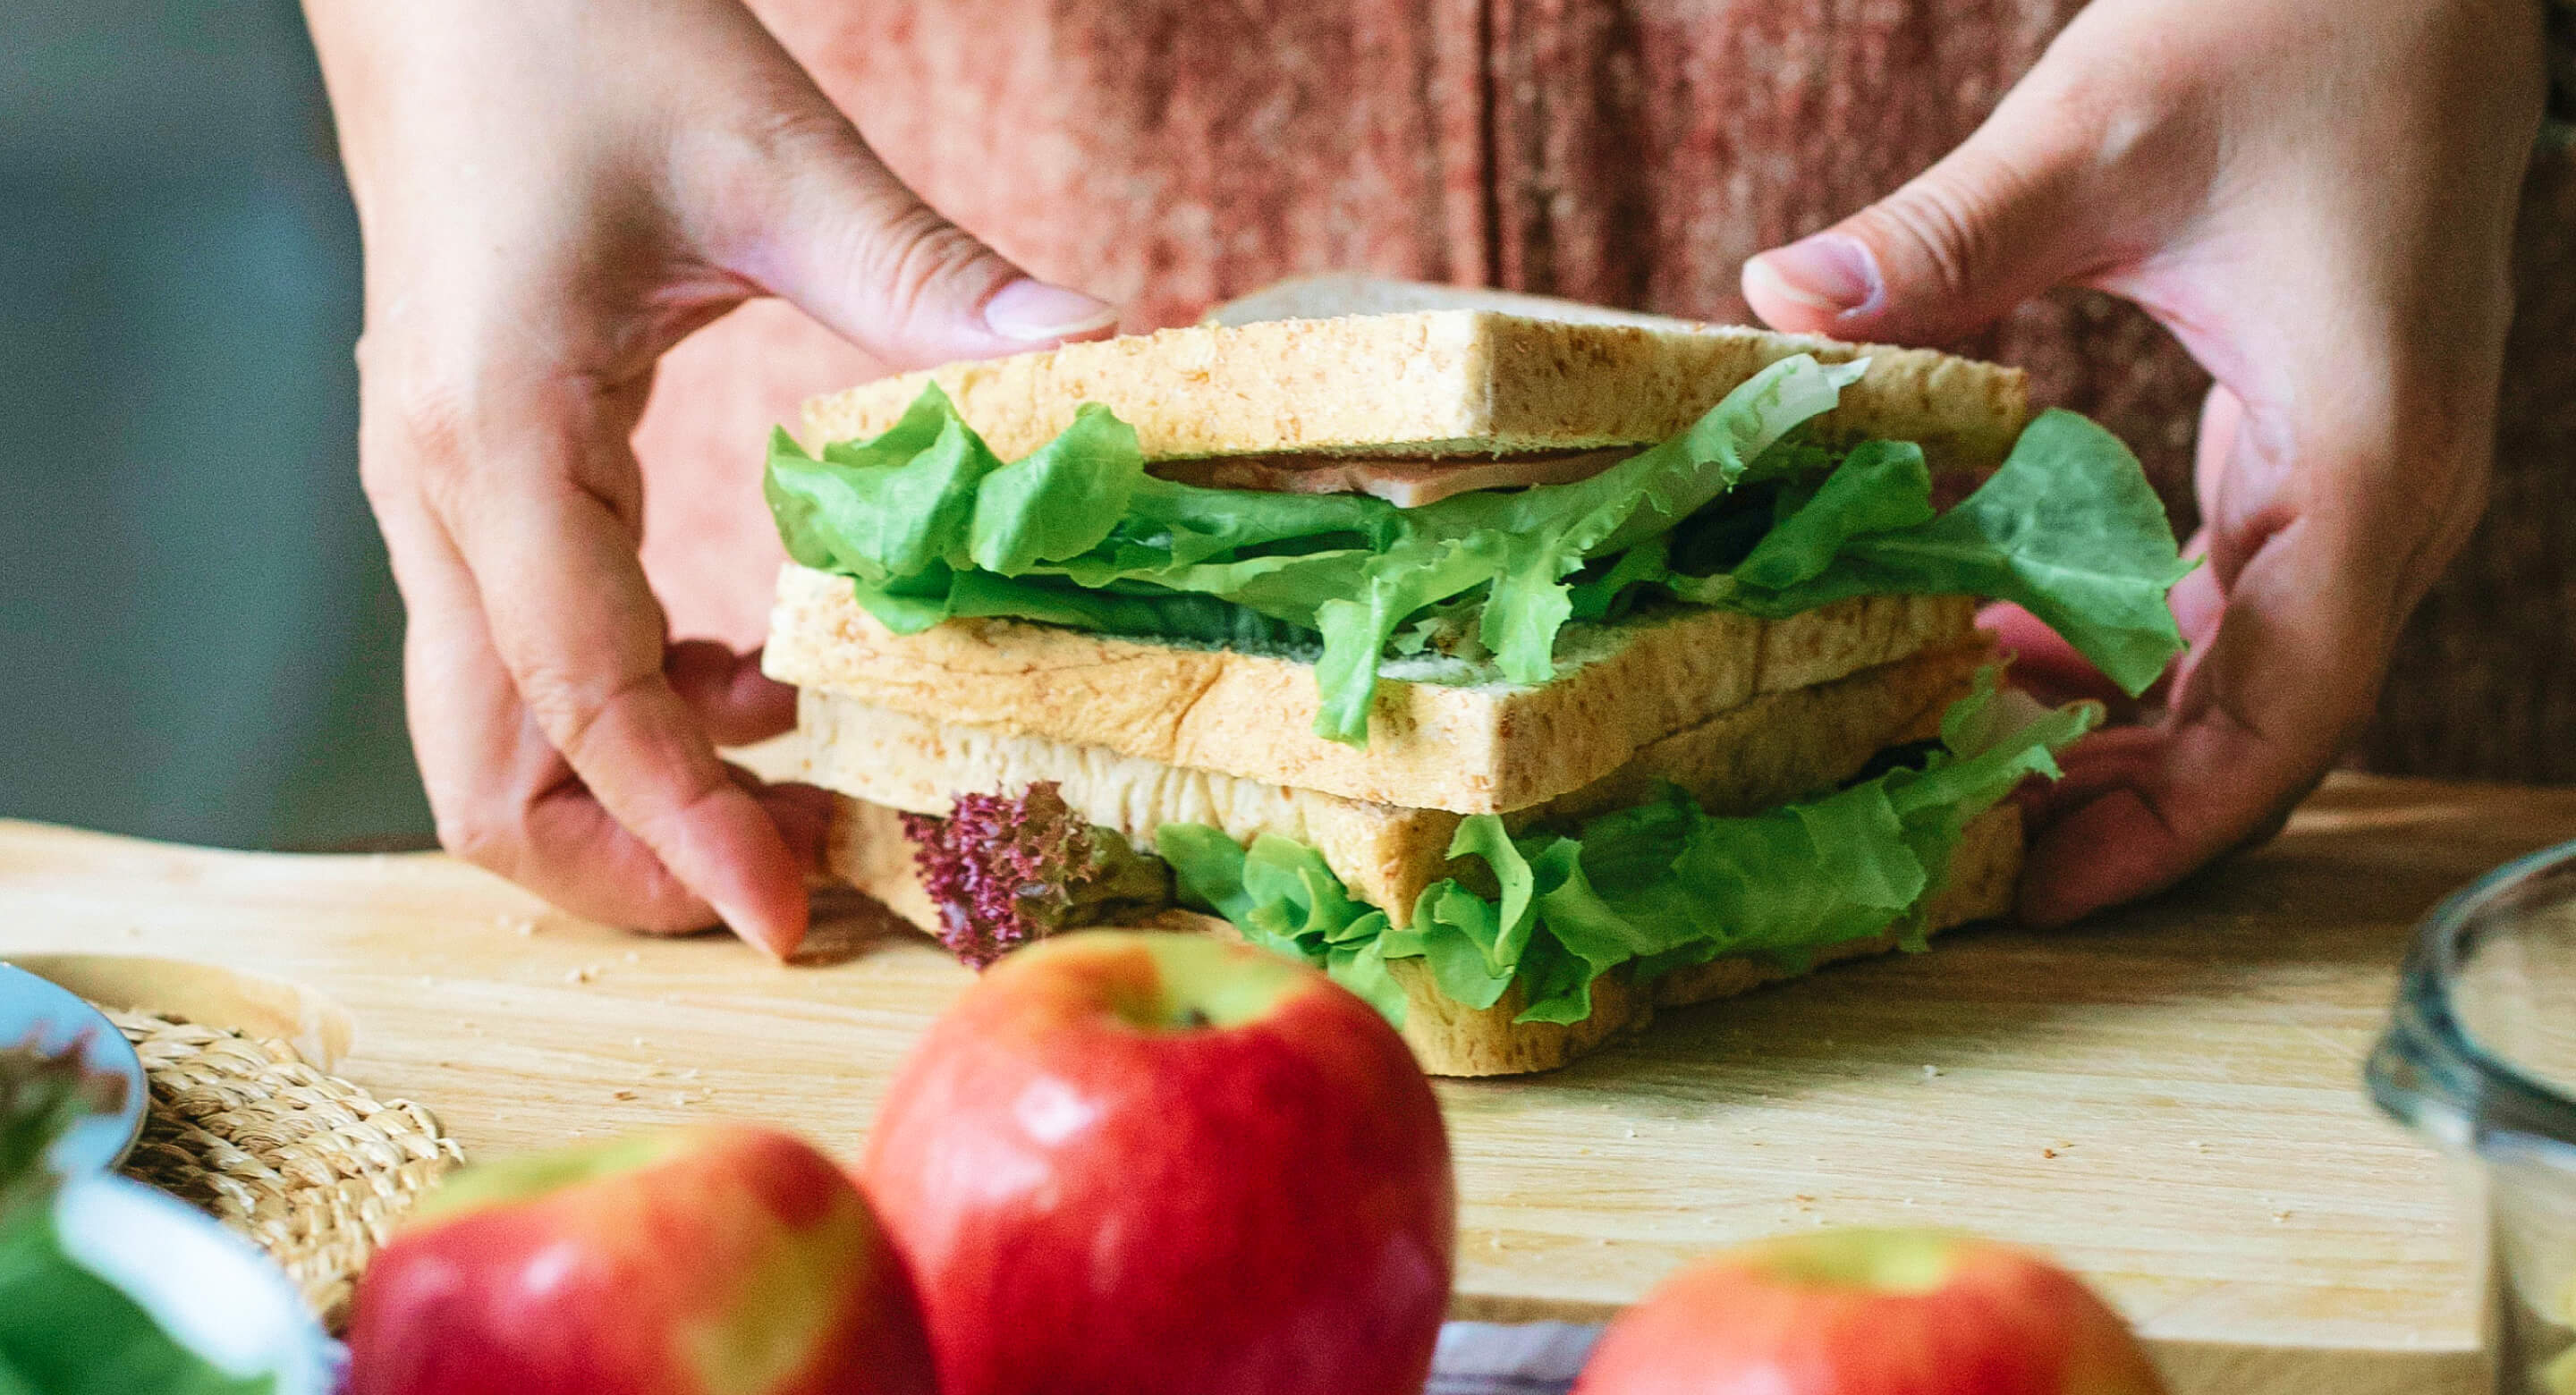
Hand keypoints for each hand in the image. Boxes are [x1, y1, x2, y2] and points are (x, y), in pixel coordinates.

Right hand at [303, 0, 1116, 952]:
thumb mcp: (772, 156)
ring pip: (496, 735)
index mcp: (503, 440)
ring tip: (796, 792)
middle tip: (800, 886)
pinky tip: (753, 673)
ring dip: (633, 798)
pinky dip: (633, 709)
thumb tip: (1093, 361)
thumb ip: (929, 278)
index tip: (800, 920)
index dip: (688, 832)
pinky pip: (528, 656)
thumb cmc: (578, 34)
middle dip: (630, 868)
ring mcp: (438, 496)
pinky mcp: (471, 479)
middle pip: (486, 777)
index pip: (585, 704)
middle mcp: (441, 496)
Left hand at [1742, 0, 2545, 924]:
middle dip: (2118, 799)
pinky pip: (2232, 591)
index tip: (2038, 894)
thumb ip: (1945, 238)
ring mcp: (2365, 472)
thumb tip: (1778, 306)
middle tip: (1953, 846)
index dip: (2164, 826)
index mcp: (2366, 456)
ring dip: (2115, 724)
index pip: (2284, 713)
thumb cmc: (2300, 19)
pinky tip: (2003, 643)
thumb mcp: (2101, 133)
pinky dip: (2126, 638)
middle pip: (2264, 721)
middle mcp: (2389, 492)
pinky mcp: (2324, 438)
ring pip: (2248, 667)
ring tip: (1954, 757)